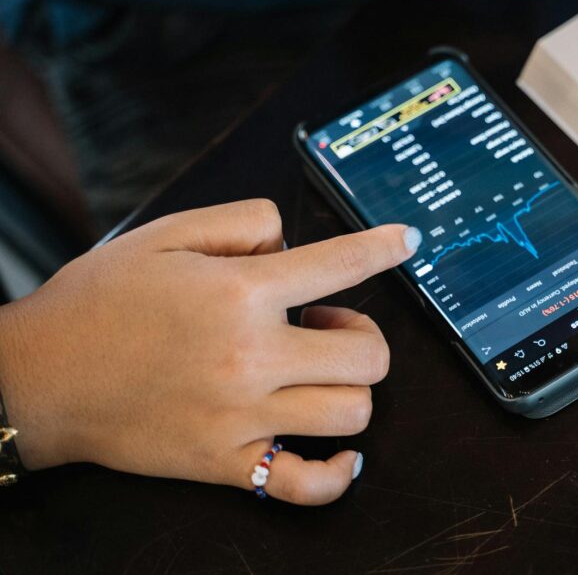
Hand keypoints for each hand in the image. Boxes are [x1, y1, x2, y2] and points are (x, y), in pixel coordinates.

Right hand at [0, 199, 417, 504]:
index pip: (340, 265)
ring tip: (312, 373)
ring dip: (350, 388)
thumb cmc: (100, 301)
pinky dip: (338, 472)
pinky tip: (340, 451)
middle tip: (324, 326)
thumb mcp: (164, 235)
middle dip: (362, 334)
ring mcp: (242, 417)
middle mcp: (251, 357)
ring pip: (354, 412)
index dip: (384, 247)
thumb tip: (293, 240)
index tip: (408, 241)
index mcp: (240, 293)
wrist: (38, 377)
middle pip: (369, 354)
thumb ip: (240, 223)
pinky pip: (307, 484)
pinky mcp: (226, 463)